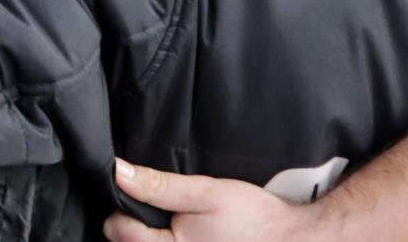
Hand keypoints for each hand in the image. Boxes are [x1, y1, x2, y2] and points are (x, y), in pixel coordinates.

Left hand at [102, 160, 303, 241]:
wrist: (288, 239)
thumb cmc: (250, 217)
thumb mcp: (205, 193)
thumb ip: (159, 186)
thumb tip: (119, 172)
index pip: (119, 231)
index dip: (121, 208)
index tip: (136, 194)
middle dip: (136, 223)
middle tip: (162, 209)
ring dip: (151, 234)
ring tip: (174, 221)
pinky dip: (166, 239)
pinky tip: (184, 232)